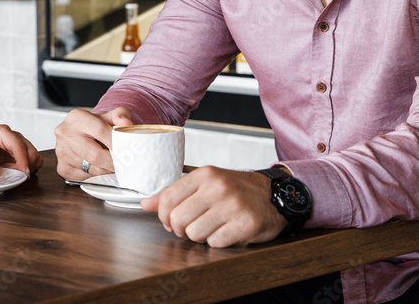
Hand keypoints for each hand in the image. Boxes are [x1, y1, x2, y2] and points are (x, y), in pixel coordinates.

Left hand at [0, 124, 43, 175]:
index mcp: (2, 132)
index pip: (18, 145)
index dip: (23, 160)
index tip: (25, 172)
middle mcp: (14, 136)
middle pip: (30, 151)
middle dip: (24, 167)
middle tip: (10, 174)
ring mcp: (19, 142)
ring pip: (34, 156)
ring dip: (26, 167)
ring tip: (10, 170)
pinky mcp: (21, 149)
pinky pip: (33, 159)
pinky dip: (27, 167)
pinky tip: (14, 168)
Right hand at [54, 107, 134, 179]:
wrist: (80, 134)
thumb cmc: (95, 126)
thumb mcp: (109, 116)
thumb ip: (121, 116)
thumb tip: (126, 124)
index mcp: (77, 117)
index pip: (100, 131)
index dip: (117, 142)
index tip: (128, 150)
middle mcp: (65, 133)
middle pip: (95, 155)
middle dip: (114, 162)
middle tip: (126, 164)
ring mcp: (62, 152)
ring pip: (92, 169)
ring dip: (107, 170)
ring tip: (115, 165)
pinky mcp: (62, 168)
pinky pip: (85, 178)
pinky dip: (98, 176)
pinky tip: (102, 169)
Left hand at [140, 167, 285, 247]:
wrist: (273, 196)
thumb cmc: (236, 190)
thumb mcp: (204, 185)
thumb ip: (174, 194)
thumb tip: (145, 204)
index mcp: (204, 175)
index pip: (168, 199)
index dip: (164, 216)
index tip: (171, 221)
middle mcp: (218, 187)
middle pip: (179, 219)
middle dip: (181, 229)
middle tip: (192, 227)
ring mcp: (232, 205)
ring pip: (195, 233)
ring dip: (200, 236)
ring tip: (211, 227)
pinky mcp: (245, 223)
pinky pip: (215, 243)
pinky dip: (218, 242)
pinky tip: (226, 232)